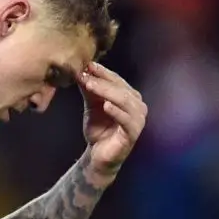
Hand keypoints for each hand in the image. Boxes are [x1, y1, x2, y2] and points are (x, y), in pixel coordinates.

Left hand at [77, 61, 146, 182]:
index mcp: (129, 96)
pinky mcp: (133, 133)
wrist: (98, 154)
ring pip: (124, 102)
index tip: (87, 64)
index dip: (102, 72)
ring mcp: (138, 120)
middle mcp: (137, 106)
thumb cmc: (99, 128)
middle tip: (86, 74)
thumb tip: (81, 71)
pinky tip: (106, 106)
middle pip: (121, 88)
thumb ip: (89, 90)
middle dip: (102, 80)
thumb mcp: (92, 105)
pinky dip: (117, 112)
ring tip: (91, 86)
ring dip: (107, 92)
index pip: (117, 80)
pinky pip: (127, 120)